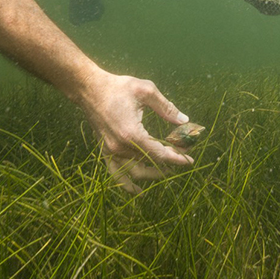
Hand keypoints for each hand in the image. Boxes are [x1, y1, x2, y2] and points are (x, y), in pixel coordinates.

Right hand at [81, 69, 193, 193]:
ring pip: (134, 172)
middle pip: (149, 164)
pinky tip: (137, 190)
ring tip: (167, 171)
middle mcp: (120, 147)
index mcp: (132, 133)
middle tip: (182, 158)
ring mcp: (110, 151)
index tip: (190, 160)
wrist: (90, 89)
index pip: (159, 153)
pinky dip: (127, 184)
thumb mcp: (146, 91)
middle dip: (168, 163)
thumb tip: (184, 120)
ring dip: (152, 174)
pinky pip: (115, 173)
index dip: (176, 158)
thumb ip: (166, 107)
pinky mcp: (104, 150)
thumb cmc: (118, 87)